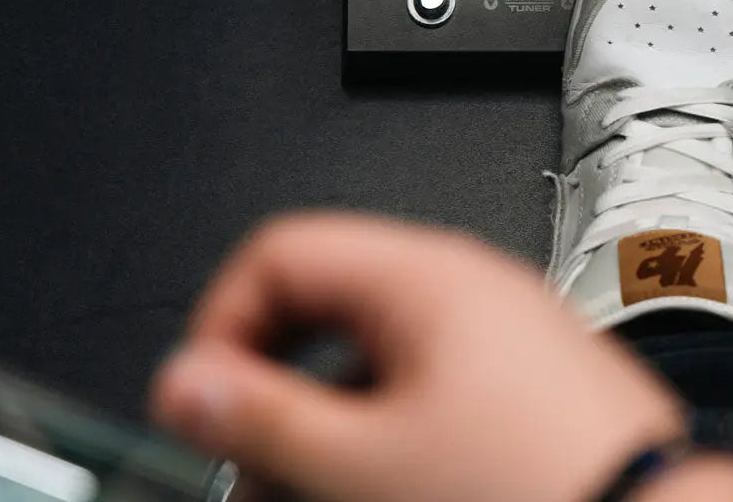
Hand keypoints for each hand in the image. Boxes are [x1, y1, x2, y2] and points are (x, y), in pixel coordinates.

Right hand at [149, 212, 688, 501]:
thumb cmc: (545, 489)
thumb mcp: (365, 463)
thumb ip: (261, 417)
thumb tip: (188, 382)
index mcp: (421, 275)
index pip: (278, 255)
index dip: (221, 326)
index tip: (203, 405)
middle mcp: (466, 290)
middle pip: (321, 313)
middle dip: (270, 396)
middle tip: (251, 474)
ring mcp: (501, 339)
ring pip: (372, 367)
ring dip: (325, 432)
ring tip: (311, 497)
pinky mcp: (527, 391)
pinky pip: (426, 396)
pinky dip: (386, 442)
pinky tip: (380, 491)